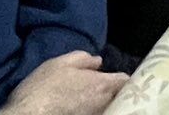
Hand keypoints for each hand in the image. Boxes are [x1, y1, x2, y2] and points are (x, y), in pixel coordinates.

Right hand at [0, 51, 126, 114]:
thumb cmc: (43, 88)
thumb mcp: (60, 63)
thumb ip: (83, 59)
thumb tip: (98, 61)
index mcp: (102, 84)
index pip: (125, 80)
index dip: (120, 77)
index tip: (113, 75)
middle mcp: (103, 104)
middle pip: (117, 96)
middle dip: (112, 90)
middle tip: (99, 86)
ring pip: (105, 107)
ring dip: (100, 102)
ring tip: (86, 98)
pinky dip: (90, 111)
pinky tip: (78, 108)